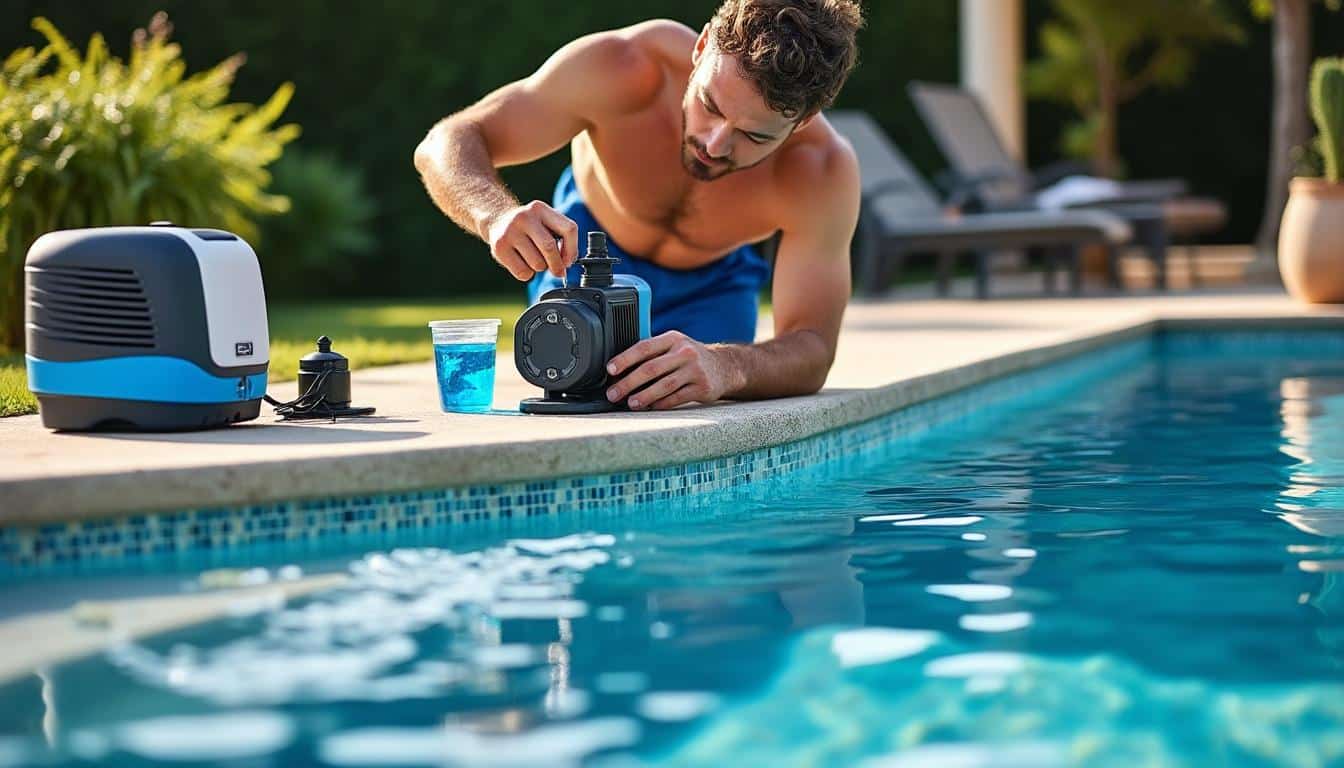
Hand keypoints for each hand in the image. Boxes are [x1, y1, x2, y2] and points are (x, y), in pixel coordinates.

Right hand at [485, 201, 577, 280]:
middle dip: (557, 265)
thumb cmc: (529, 226)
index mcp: (540, 209)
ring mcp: (510, 232)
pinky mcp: (500, 248)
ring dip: (540, 268)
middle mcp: (524, 217)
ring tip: (533, 258)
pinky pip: (523, 272)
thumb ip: (560, 238)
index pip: (568, 229)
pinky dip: (527, 274)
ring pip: (537, 263)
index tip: (569, 261)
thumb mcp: (545, 222)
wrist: (497, 220)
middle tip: (558, 272)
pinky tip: (522, 262)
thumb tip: (566, 264)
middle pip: (550, 248)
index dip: (572, 250)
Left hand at [604, 331, 737, 410]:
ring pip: (664, 385)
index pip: (644, 347)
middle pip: (651, 368)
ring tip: (630, 403)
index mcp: (673, 339)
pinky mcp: (702, 388)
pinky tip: (650, 407)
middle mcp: (685, 352)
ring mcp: (695, 370)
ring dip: (644, 396)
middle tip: (613, 394)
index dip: (625, 358)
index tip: (610, 370)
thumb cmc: (690, 358)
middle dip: (628, 383)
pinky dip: (661, 404)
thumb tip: (619, 370)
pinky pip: (677, 398)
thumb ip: (652, 353)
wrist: (725, 366)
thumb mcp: (674, 346)